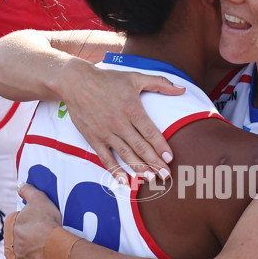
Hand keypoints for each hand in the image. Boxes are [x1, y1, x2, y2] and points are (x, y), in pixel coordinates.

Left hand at [4, 183, 61, 258]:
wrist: (52, 244)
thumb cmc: (46, 221)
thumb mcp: (39, 199)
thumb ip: (28, 190)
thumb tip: (19, 184)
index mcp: (11, 223)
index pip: (18, 222)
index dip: (30, 222)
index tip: (40, 224)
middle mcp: (9, 239)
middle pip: (19, 237)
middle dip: (28, 237)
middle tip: (42, 236)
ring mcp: (13, 254)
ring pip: (19, 251)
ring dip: (27, 250)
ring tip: (42, 248)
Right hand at [60, 60, 184, 180]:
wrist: (76, 82)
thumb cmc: (107, 79)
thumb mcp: (135, 77)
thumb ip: (160, 83)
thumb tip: (182, 89)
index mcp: (131, 108)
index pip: (150, 132)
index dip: (161, 146)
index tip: (170, 158)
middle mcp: (119, 123)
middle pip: (140, 147)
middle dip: (154, 163)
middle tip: (166, 175)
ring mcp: (106, 132)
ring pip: (125, 155)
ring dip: (139, 169)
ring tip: (151, 179)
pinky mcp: (93, 138)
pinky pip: (106, 158)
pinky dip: (115, 170)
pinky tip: (124, 181)